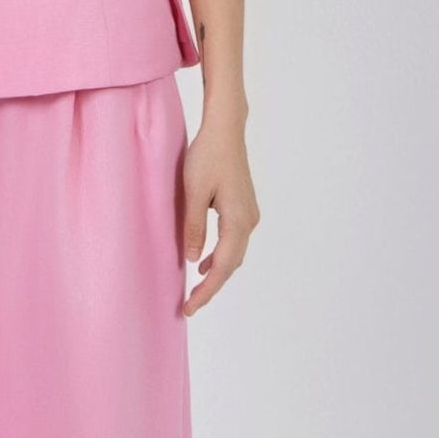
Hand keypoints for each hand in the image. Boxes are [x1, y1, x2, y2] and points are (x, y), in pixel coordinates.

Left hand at [181, 116, 257, 314]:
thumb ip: (193, 227)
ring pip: (234, 254)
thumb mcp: (193, 192)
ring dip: (216, 272)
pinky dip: (220, 256)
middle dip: (211, 287)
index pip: (223, 266)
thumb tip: (194, 260)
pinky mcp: (243, 207)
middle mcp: (249, 221)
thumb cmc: (207, 156)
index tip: (190, 307)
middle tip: (189, 306)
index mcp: (238, 220)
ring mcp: (249, 214)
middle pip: (231, 264)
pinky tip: (205, 261)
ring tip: (195, 290)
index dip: (207, 290)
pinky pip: (233, 241)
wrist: (225, 130)